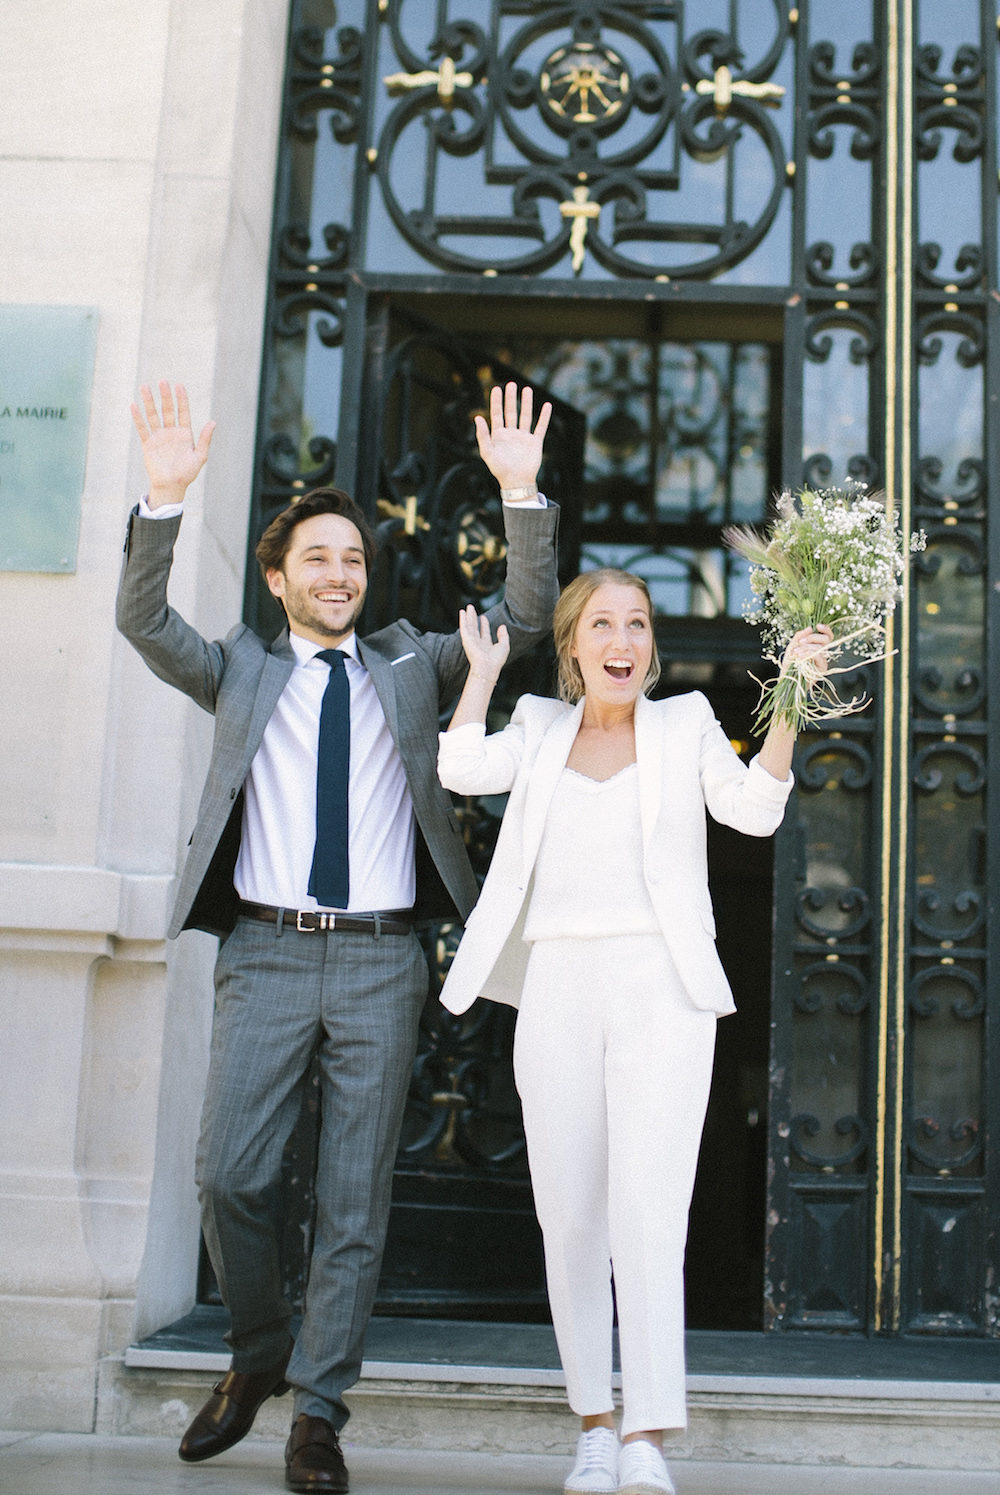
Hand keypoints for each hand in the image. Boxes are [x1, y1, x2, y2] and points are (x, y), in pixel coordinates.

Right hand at [130, 381, 215, 507]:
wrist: (171, 486)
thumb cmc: (187, 473)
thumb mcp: (200, 456)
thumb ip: (205, 439)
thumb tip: (213, 422)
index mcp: (185, 434)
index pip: (183, 412)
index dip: (181, 399)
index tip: (179, 385)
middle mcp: (171, 432)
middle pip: (167, 410)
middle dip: (165, 396)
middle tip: (163, 381)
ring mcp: (159, 437)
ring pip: (153, 415)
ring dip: (149, 402)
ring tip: (145, 387)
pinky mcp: (148, 444)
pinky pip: (142, 428)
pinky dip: (138, 418)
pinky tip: (134, 406)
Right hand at [458, 604, 509, 686]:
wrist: (487, 667)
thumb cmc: (496, 660)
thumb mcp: (504, 646)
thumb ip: (504, 636)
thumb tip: (502, 626)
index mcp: (486, 645)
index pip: (484, 632)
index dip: (484, 624)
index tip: (483, 617)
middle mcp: (478, 643)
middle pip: (475, 627)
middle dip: (474, 618)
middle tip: (472, 609)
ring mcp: (471, 641)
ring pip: (469, 626)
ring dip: (468, 616)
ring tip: (468, 607)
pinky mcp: (466, 639)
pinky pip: (464, 627)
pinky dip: (463, 619)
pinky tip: (462, 612)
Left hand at [474, 382, 551, 491]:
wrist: (517, 482)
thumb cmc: (500, 470)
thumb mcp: (487, 452)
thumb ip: (482, 435)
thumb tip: (477, 417)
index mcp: (498, 435)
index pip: (497, 414)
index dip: (496, 401)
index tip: (496, 388)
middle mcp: (511, 434)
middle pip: (511, 412)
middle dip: (511, 398)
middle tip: (511, 384)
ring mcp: (524, 437)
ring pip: (525, 416)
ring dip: (526, 403)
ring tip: (526, 389)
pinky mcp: (535, 442)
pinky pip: (541, 427)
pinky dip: (544, 417)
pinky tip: (547, 406)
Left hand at [780, 623, 832, 677]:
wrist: (786, 679)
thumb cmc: (790, 664)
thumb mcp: (792, 647)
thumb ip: (799, 636)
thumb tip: (810, 628)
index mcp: (816, 646)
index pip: (827, 636)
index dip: (826, 629)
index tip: (817, 626)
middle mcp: (822, 653)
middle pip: (826, 639)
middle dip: (812, 638)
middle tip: (800, 642)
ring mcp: (823, 661)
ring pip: (821, 647)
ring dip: (807, 647)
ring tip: (795, 652)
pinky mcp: (822, 669)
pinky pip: (819, 656)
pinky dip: (809, 654)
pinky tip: (799, 657)